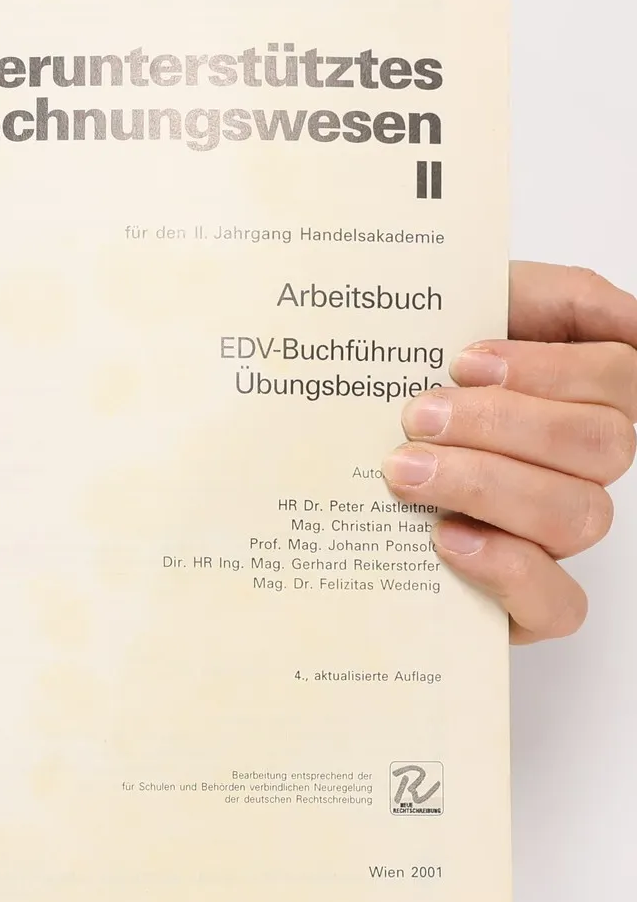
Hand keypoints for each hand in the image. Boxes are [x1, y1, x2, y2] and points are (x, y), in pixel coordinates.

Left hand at [382, 262, 636, 641]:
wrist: (297, 457)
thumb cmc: (383, 387)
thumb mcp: (447, 314)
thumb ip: (547, 297)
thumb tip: (631, 317)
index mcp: (567, 397)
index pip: (620, 377)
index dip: (552, 369)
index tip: (463, 362)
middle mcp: (569, 468)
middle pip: (603, 444)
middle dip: (506, 424)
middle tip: (417, 415)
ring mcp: (549, 538)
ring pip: (583, 514)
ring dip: (489, 484)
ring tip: (403, 470)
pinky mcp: (518, 605)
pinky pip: (559, 605)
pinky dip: (509, 568)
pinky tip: (446, 538)